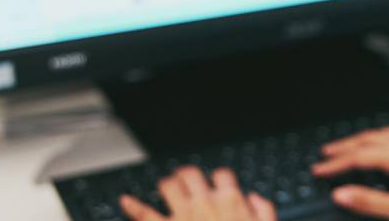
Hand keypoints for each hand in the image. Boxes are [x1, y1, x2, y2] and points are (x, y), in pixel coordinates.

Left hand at [119, 166, 275, 220]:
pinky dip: (133, 206)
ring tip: (166, 189)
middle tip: (185, 182)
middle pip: (191, 174)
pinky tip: (125, 200)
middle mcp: (205, 201)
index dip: (219, 179)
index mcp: (231, 199)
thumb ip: (264, 210)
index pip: (222, 174)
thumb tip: (252, 197)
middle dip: (187, 176)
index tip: (217, 186)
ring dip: (167, 185)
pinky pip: (145, 213)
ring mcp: (183, 214)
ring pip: (168, 185)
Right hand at [311, 126, 388, 220]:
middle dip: (347, 145)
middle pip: (372, 138)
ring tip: (348, 147)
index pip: (361, 156)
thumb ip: (368, 201)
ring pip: (387, 134)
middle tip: (326, 153)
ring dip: (365, 139)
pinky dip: (386, 139)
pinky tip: (384, 145)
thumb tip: (340, 193)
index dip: (337, 162)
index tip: (319, 169)